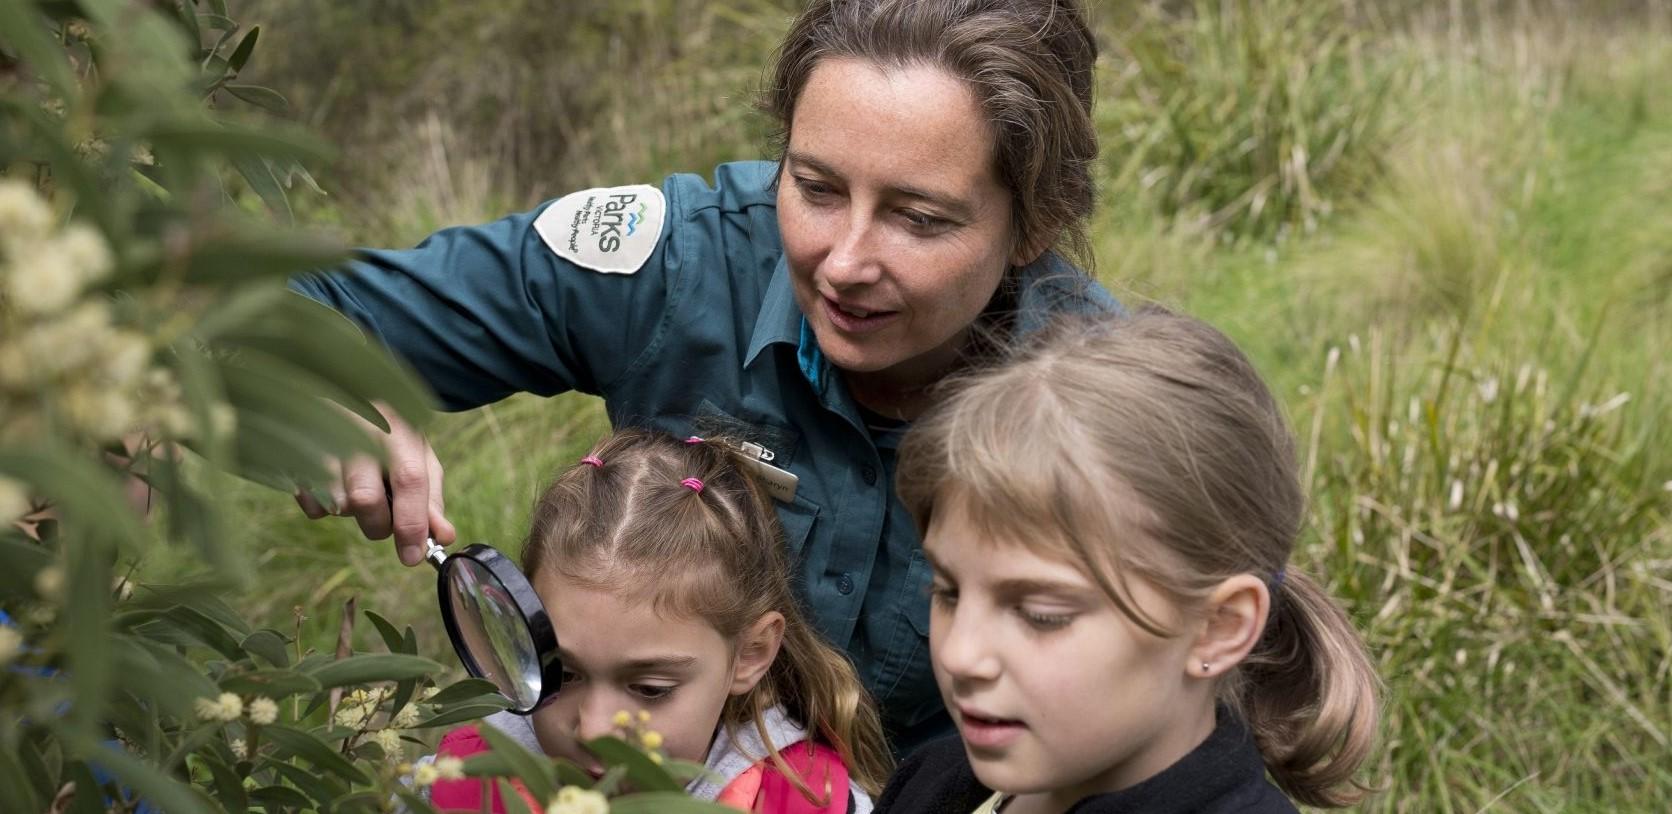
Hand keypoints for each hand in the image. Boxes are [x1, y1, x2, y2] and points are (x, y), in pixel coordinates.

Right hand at [293, 404, 456, 565]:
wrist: (339, 390)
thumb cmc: (387, 431)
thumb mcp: (417, 455)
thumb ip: (430, 498)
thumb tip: (443, 537)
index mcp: (398, 429)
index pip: (409, 479)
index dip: (412, 522)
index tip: (413, 556)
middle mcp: (358, 431)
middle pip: (366, 499)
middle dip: (378, 525)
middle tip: (384, 516)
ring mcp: (321, 441)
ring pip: (336, 504)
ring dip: (352, 513)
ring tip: (358, 489)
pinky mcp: (293, 456)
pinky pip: (310, 505)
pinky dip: (326, 507)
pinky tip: (333, 486)